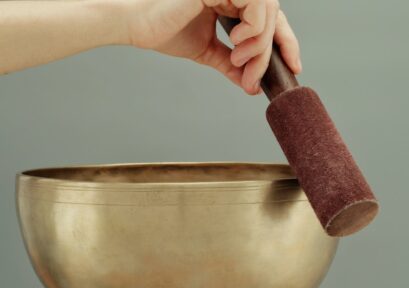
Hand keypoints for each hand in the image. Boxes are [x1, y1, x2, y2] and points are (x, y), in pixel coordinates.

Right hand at [122, 0, 300, 94]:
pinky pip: (255, 3)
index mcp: (234, 1)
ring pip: (268, 10)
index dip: (286, 42)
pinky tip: (235, 42)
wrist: (140, 26)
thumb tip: (252, 85)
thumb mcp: (208, 53)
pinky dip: (253, 28)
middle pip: (274, 16)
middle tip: (251, 76)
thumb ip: (232, 65)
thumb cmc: (168, 31)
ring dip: (261, 42)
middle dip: (269, 51)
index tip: (293, 67)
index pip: (271, 19)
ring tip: (239, 58)